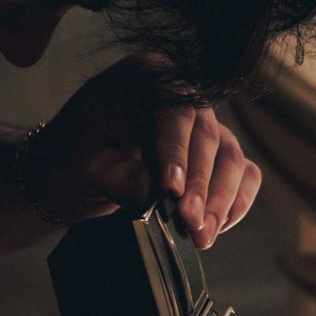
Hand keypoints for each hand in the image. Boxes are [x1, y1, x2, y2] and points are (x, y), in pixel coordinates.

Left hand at [26, 55, 261, 248]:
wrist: (73, 170)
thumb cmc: (73, 157)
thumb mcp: (87, 165)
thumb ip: (123, 178)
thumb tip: (158, 197)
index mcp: (146, 79)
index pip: (174, 111)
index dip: (177, 152)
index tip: (172, 190)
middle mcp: (183, 96)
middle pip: (208, 138)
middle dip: (201, 187)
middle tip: (191, 223)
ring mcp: (204, 126)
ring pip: (231, 159)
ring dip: (220, 202)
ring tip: (202, 236)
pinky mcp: (216, 156)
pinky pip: (243, 175)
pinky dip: (235, 203)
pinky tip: (217, 227)